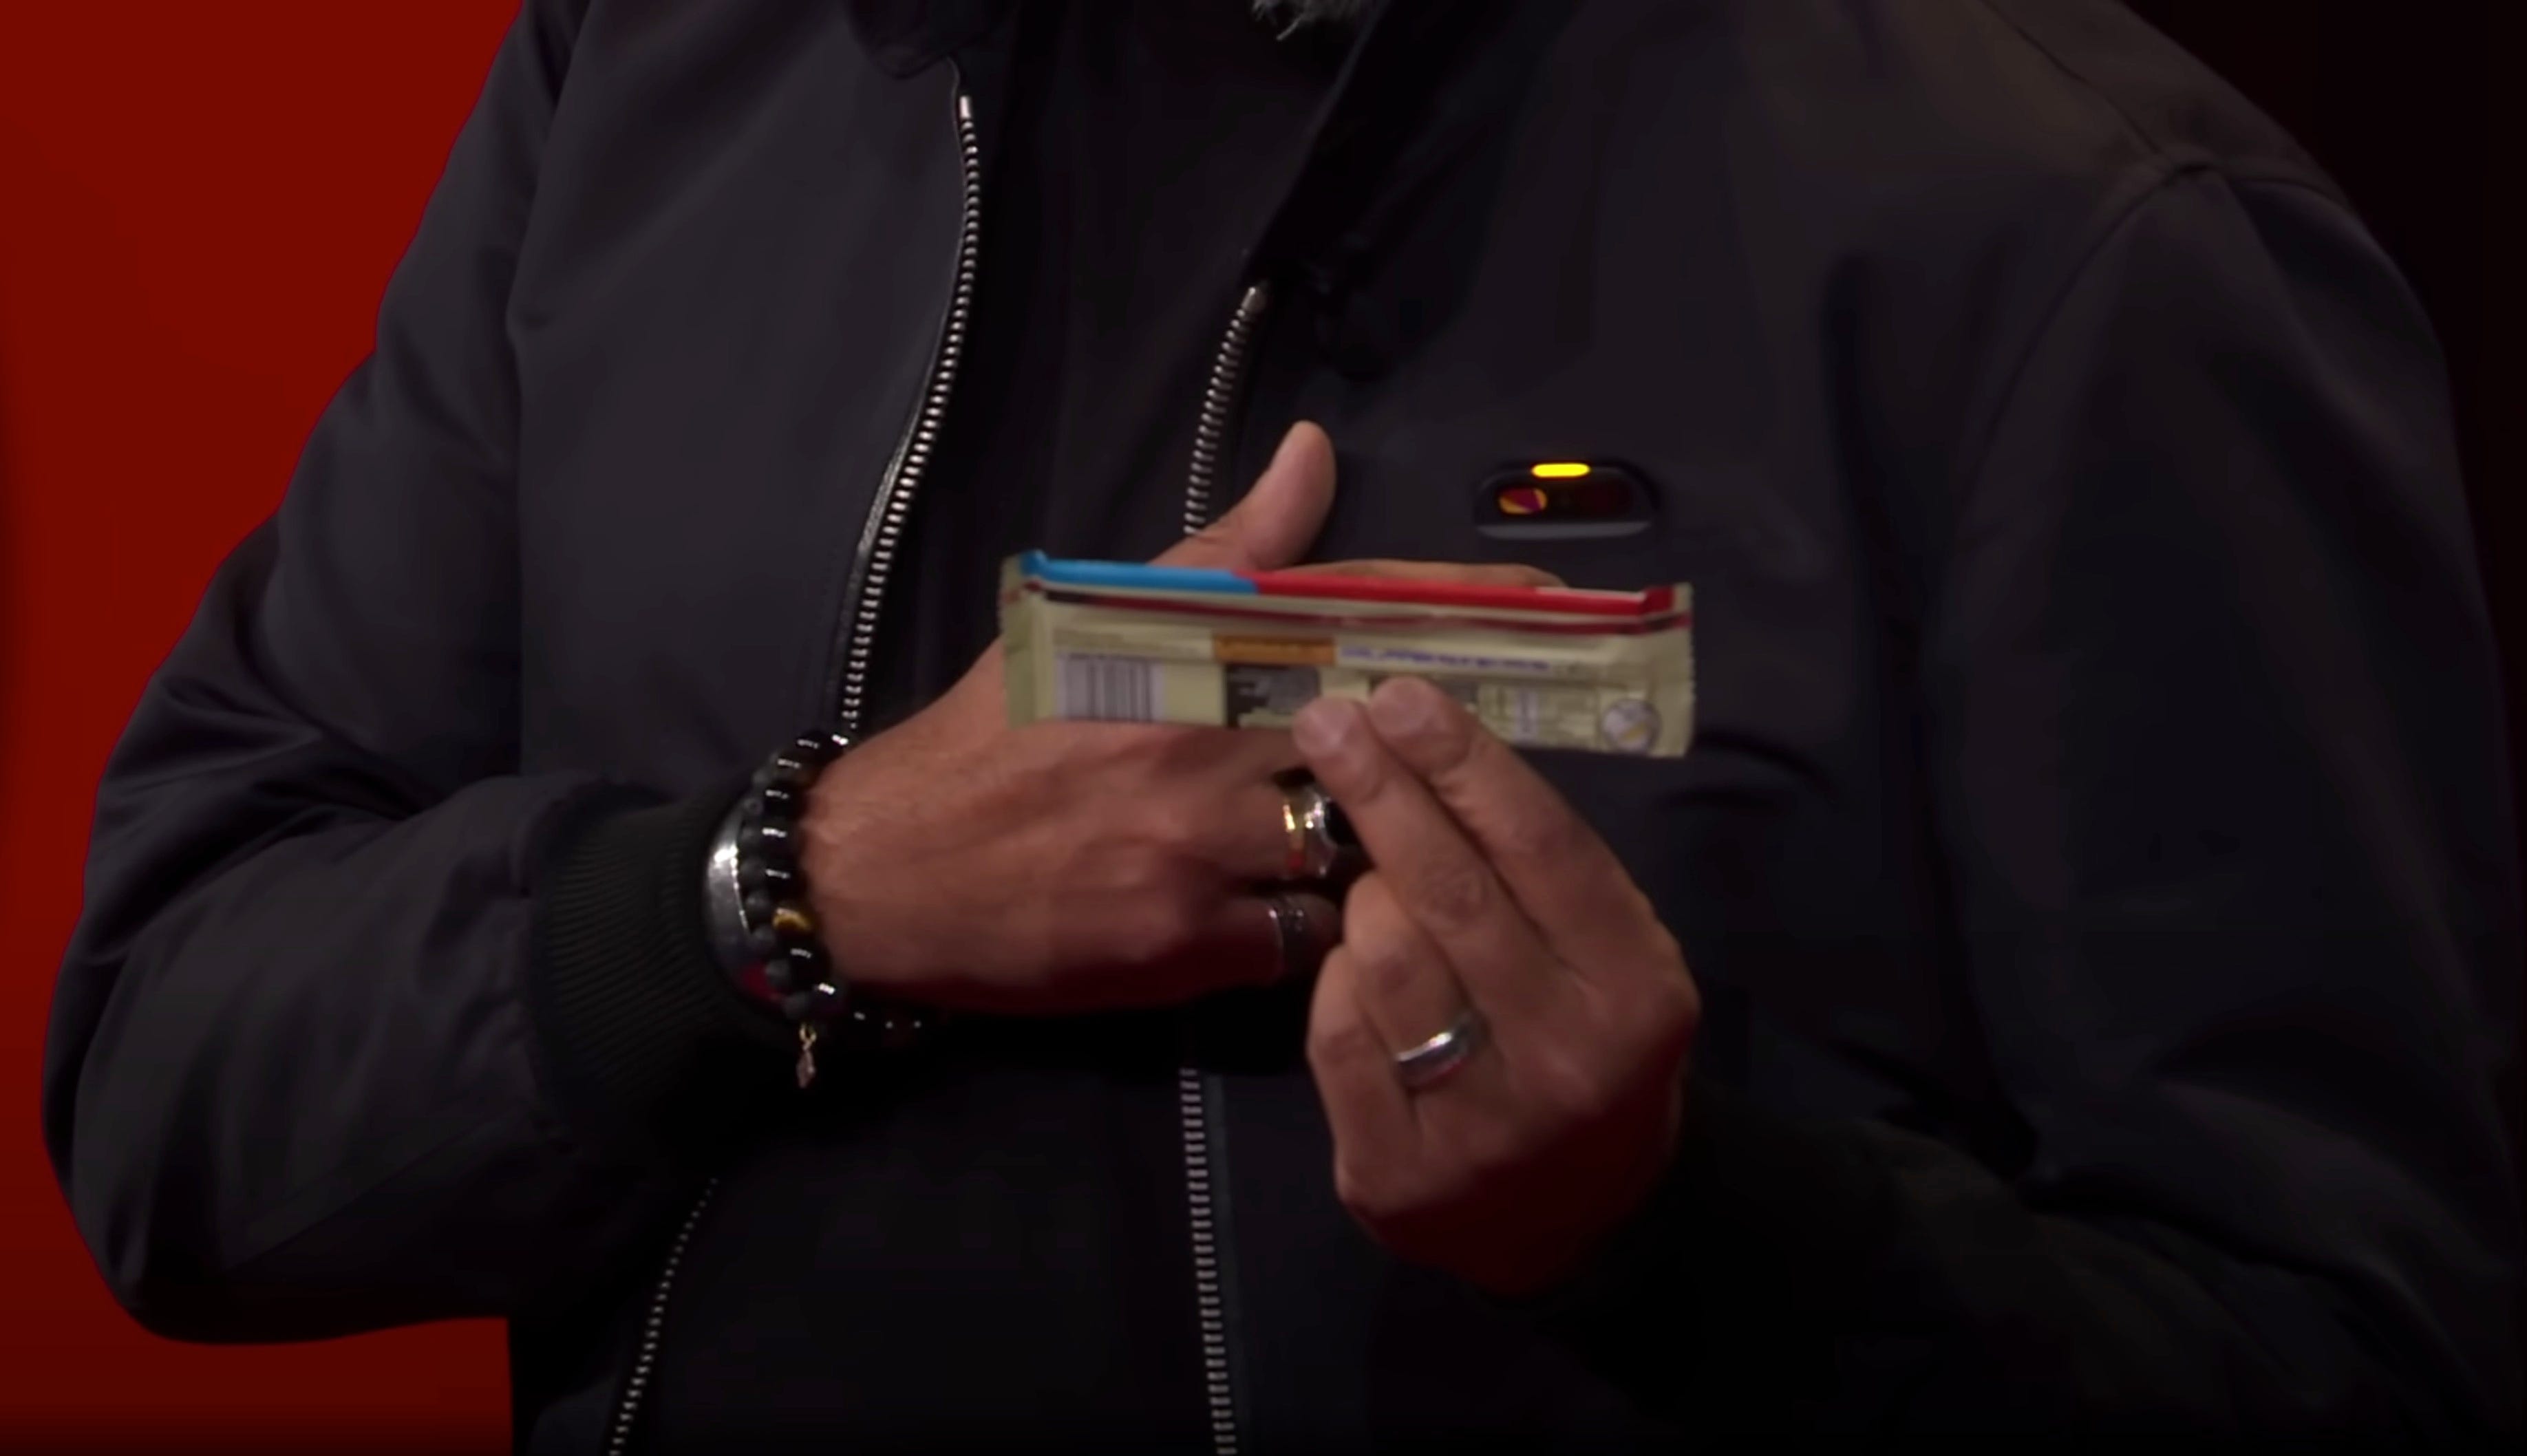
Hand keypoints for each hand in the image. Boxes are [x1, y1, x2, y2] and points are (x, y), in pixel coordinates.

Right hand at [798, 424, 1555, 1015]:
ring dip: (1382, 846)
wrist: (882, 872)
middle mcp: (1197, 739)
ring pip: (1355, 846)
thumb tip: (1312, 452)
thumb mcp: (1087, 620)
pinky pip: (1303, 938)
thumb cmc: (992, 739)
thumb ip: (1221, 551)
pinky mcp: (1184, 944)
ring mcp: (1196, 846)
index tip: (1552, 603)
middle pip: (1373, 735)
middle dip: (1451, 739)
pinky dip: (1319, 928)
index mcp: (1179, 651)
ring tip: (1402, 846)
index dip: (1452, 607)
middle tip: (1537, 732)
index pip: (1344, 613)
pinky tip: (1311, 919)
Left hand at [1292, 678, 1699, 1294]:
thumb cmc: (1590, 1043)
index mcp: (1637, 988)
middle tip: (1329, 720)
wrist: (1585, 1221)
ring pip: (1383, 961)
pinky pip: (1335, 1036)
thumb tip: (1433, 740)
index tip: (1400, 696)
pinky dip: (1336, 985)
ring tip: (1370, 878)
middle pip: (1451, 894)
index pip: (1541, 848)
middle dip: (1382, 792)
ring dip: (1363, 900)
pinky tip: (1354, 969)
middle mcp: (1567, 1060)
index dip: (1465, 763)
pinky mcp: (1398, 1176)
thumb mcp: (1610, 954)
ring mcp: (1479, 1128)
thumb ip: (1543, 867)